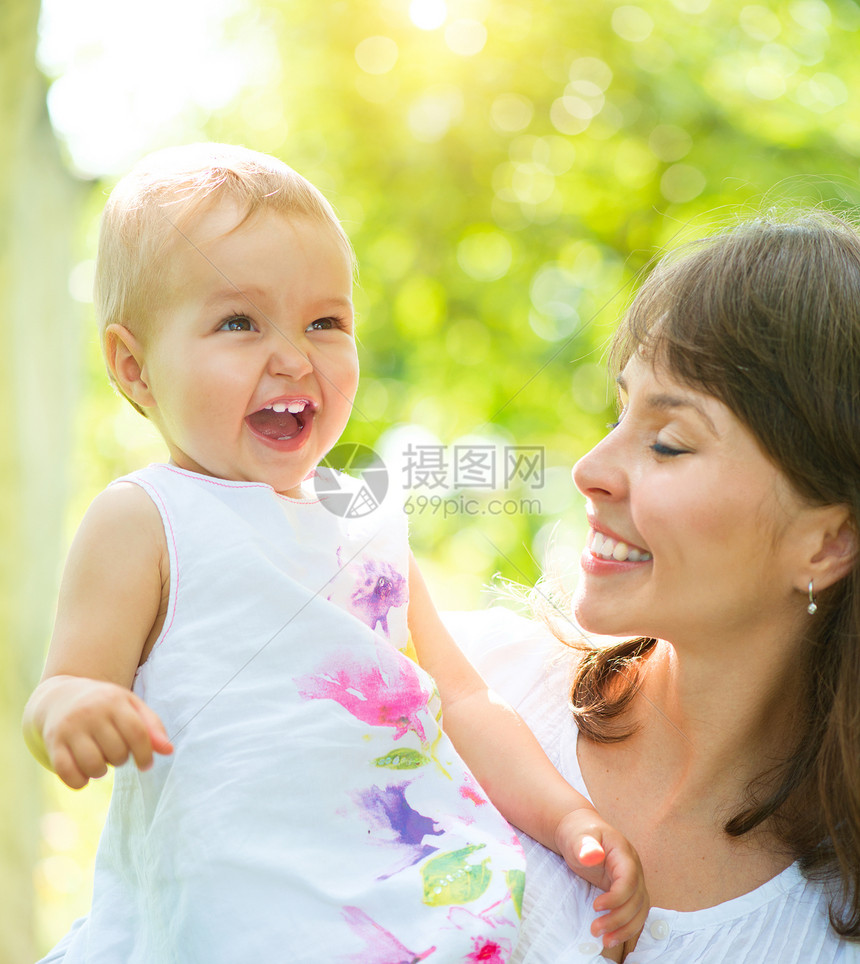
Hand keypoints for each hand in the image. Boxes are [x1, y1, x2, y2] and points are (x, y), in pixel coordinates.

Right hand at [35, 676, 172, 788]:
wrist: (60, 697)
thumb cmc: (104, 706)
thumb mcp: (130, 706)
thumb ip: (151, 726)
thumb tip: (169, 751)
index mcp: (114, 701)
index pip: (137, 733)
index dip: (145, 754)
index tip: (146, 764)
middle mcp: (91, 713)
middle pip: (117, 752)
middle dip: (121, 760)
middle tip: (115, 753)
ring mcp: (70, 728)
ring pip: (93, 765)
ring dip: (101, 772)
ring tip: (100, 762)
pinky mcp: (53, 742)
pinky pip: (67, 772)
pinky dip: (79, 782)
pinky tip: (84, 775)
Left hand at [554, 807, 648, 948]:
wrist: (579, 834)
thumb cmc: (579, 833)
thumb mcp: (578, 837)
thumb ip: (585, 846)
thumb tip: (592, 855)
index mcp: (624, 853)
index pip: (630, 879)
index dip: (617, 897)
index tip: (596, 906)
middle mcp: (633, 868)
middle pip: (637, 899)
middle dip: (619, 918)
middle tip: (595, 929)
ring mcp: (632, 881)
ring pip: (639, 910)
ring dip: (625, 928)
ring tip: (604, 940)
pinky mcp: (626, 892)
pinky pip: (634, 913)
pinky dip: (626, 927)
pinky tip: (611, 936)